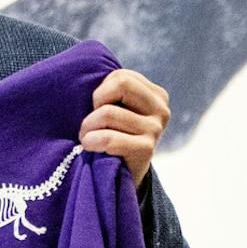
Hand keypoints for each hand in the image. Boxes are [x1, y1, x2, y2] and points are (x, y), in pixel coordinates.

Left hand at [81, 68, 169, 186]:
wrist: (120, 179)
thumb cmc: (112, 138)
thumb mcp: (118, 110)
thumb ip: (113, 91)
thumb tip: (84, 68)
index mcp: (157, 95)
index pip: (119, 76)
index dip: (101, 91)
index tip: (98, 110)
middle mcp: (162, 109)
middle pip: (120, 83)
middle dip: (96, 101)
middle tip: (91, 121)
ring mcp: (156, 129)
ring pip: (108, 112)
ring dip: (88, 127)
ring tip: (87, 138)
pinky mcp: (147, 149)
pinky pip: (108, 137)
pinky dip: (92, 142)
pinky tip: (90, 148)